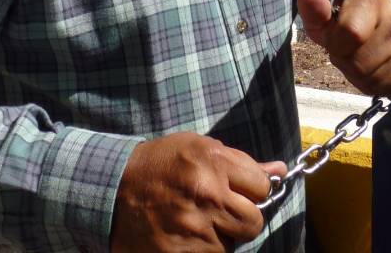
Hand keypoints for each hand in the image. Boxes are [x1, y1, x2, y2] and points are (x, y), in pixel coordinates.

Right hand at [110, 133, 287, 252]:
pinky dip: (203, 249)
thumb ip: (240, 161)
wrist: (111, 187)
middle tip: (221, 211)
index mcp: (213, 163)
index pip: (262, 186)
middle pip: (253, 221)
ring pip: (232, 245)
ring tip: (197, 221)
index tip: (239, 190)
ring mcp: (194, 228)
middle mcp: (207, 195)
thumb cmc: (159, 164)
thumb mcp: (197, 148)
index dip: (253, 189)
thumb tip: (278, 171)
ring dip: (221, 236)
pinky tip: (187, 236)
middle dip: (242, 218)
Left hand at [297, 0, 390, 96]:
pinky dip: (372, 83)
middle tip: (346, 48)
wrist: (378, 17)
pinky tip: (372, 65)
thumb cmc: (345, 15)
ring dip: (356, 74)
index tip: (333, 37)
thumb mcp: (325, 11)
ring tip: (358, 54)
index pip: (351, 34)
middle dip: (344, 60)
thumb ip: (314, 8)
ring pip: (372, 78)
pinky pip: (385, 87)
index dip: (334, 43)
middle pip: (360, 63)